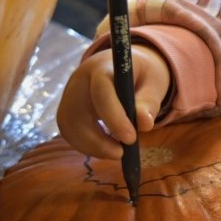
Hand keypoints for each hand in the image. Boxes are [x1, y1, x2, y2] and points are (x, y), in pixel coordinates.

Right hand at [56, 45, 170, 158]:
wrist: (123, 66)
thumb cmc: (141, 74)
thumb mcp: (153, 82)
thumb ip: (150, 100)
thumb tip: (144, 123)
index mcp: (102, 67)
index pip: (101, 91)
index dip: (114, 117)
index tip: (130, 138)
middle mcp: (79, 80)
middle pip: (77, 112)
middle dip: (97, 139)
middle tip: (121, 153)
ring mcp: (69, 95)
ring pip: (69, 126)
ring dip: (91, 146)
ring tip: (116, 152)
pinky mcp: (66, 110)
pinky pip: (69, 132)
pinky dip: (86, 145)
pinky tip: (106, 148)